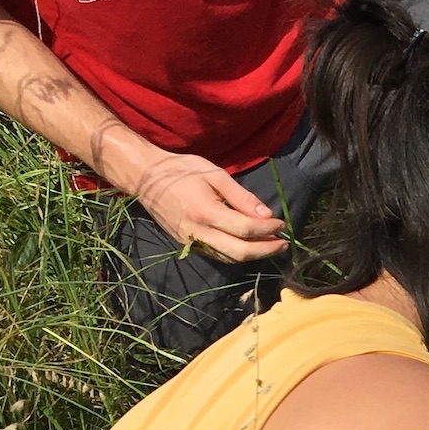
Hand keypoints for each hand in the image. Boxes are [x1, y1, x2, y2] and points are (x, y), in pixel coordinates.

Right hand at [131, 150, 287, 259]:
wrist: (145, 178)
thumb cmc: (181, 171)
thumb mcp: (215, 175)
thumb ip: (242, 197)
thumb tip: (267, 215)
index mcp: (205, 212)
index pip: (245, 228)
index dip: (267, 229)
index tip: (281, 224)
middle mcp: (197, 232)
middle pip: (240, 252)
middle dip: (266, 250)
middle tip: (283, 243)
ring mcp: (190, 242)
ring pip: (230, 258)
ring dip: (254, 255)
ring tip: (272, 245)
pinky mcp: (187, 245)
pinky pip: (218, 256)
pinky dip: (237, 254)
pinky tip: (250, 246)